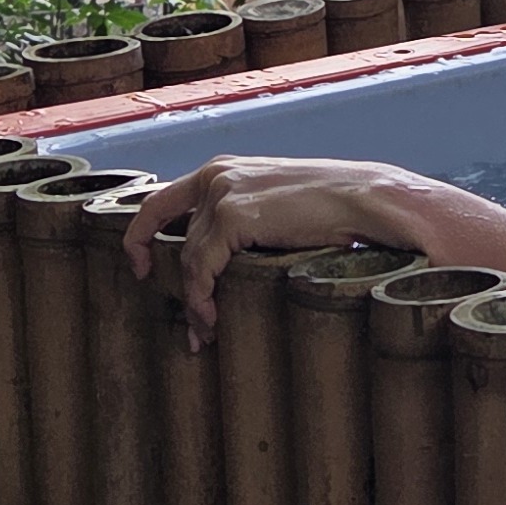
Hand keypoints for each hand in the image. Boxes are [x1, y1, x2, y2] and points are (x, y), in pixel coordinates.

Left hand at [124, 154, 424, 343]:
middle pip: (176, 238)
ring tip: (208, 333)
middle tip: (191, 325)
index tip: (139, 266)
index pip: (162, 201)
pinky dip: (203, 298)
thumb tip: (225, 260)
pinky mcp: (233, 216)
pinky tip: (214, 320)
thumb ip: (246, 219)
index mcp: (223, 170)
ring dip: (196, 302)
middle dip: (176, 284)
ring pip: (188, 260)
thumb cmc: (335, 207)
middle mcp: (215, 176)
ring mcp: (222, 193)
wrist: (367, 199)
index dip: (141, 235)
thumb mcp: (278, 204)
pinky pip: (201, 268)